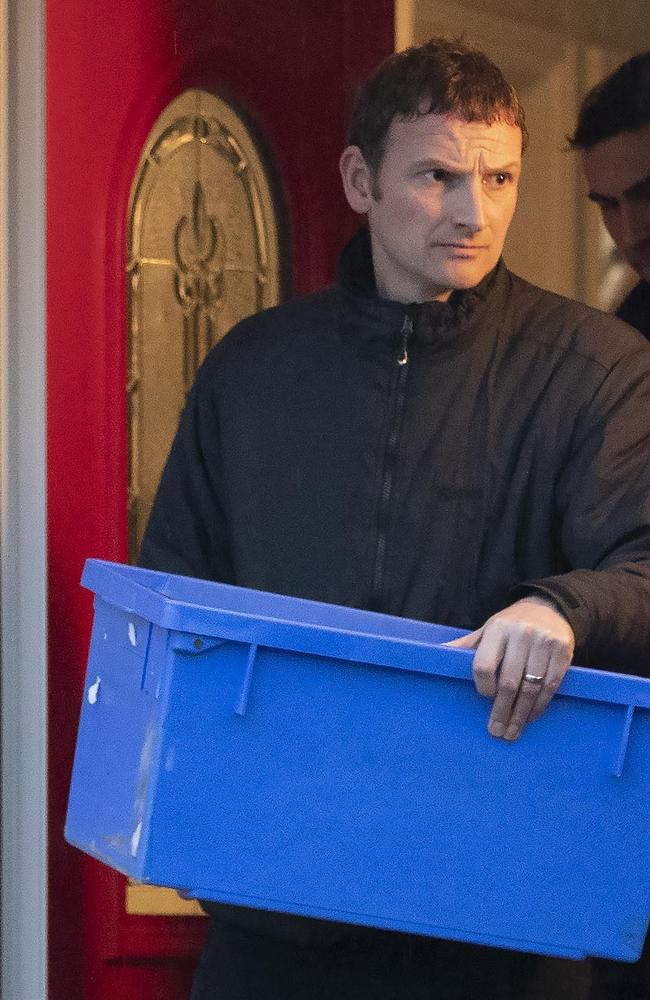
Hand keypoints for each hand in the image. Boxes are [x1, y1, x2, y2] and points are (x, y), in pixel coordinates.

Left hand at [445, 596, 574, 739]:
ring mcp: (544, 643)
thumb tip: (434, 654)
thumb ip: (465, 645)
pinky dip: (540, 705)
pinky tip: (530, 716)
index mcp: (497, 629)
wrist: (548, 608)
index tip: (485, 697)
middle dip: (501, 711)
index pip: (484, 665)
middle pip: (509, 682)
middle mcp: (521, 634)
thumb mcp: (486, 630)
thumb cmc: (510, 625)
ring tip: (513, 731)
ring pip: (531, 688)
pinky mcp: (563, 651)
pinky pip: (551, 686)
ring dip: (521, 715)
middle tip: (497, 731)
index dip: (483, 687)